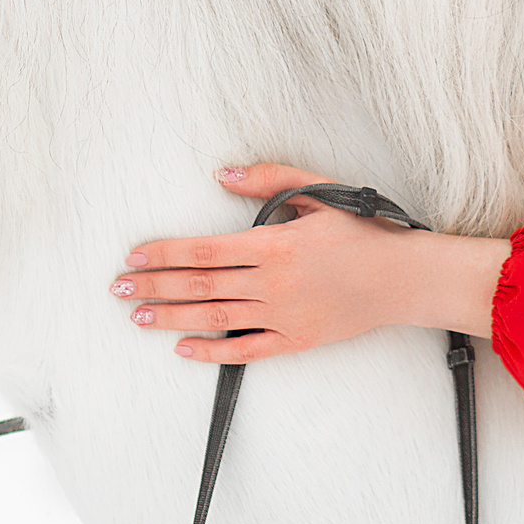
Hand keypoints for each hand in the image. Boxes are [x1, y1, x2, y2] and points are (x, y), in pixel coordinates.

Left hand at [112, 163, 510, 364]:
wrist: (405, 278)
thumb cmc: (364, 231)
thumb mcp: (321, 191)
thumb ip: (269, 180)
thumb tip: (221, 173)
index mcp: (275, 244)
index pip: (204, 250)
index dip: (164, 253)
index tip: (134, 256)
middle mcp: (273, 283)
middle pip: (200, 284)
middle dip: (154, 286)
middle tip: (118, 288)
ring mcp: (283, 315)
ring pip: (214, 316)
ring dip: (171, 317)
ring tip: (137, 317)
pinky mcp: (296, 341)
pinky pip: (245, 349)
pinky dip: (211, 351)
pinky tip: (183, 348)